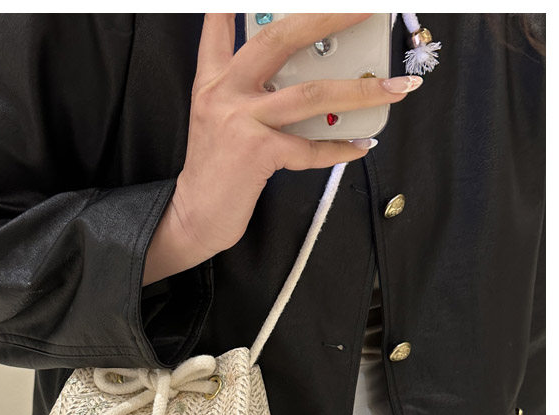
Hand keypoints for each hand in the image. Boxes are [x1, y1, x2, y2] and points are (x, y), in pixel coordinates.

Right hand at [169, 13, 422, 258]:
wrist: (195, 216)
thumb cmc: (217, 171)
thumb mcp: (224, 120)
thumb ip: (254, 93)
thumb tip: (308, 78)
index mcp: (214, 80)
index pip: (221, 23)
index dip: (235, 2)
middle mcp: (224, 92)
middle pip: (281, 37)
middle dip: (330, 16)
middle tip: (366, 9)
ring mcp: (240, 120)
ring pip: (311, 93)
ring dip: (361, 90)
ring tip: (396, 87)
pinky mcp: (255, 152)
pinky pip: (310, 147)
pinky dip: (340, 148)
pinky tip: (360, 145)